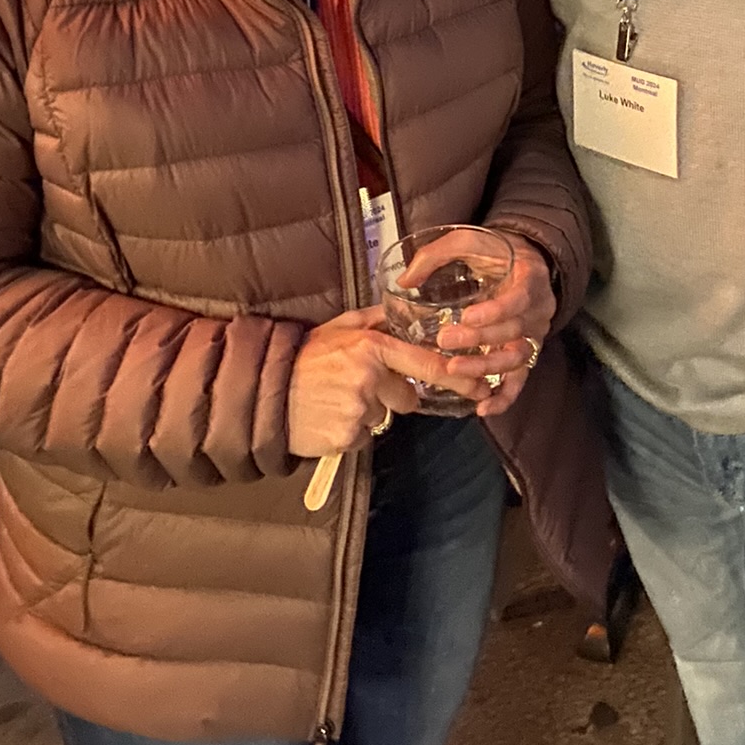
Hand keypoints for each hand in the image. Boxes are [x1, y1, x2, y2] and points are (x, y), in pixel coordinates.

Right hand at [287, 309, 465, 457]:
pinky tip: (329, 416)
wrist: (265, 392)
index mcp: (371, 348)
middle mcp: (369, 378)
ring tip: (336, 400)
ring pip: (382, 417)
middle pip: (407, 398)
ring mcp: (358, 409)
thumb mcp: (337, 328)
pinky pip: (363, 436)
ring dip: (367, 412)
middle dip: (391, 396)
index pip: (425, 364)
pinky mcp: (347, 436)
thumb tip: (400, 307)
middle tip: (358, 387)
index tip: (480, 385)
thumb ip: (373, 320)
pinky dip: (351, 430)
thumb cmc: (303, 358)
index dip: (456, 377)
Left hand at [435, 232, 556, 417]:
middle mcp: (538, 309)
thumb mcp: (468, 240)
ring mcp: (534, 334)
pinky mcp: (526, 352)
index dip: (495, 312)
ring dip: (485, 368)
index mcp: (528, 278)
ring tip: (453, 370)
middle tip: (444, 339)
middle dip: (479, 340)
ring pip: (517, 359)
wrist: (524, 260)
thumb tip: (404, 280)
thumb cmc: (493, 251)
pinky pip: (521, 379)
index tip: (466, 317)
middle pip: (513, 332)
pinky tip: (484, 408)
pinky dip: (505, 397)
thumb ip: (437, 255)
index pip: (518, 299)